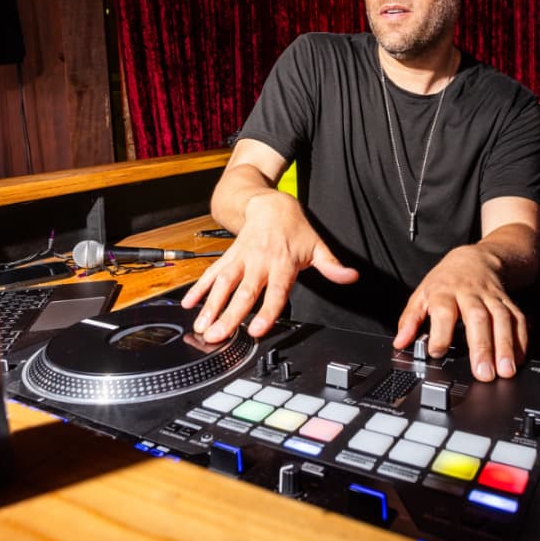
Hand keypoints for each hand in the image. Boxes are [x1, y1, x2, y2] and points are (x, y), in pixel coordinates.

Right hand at [181, 191, 358, 341]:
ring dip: (210, 305)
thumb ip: (332, 266)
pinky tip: (189, 304)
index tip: (257, 330)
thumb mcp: (317, 246)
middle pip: (244, 293)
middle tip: (217, 336)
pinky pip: (210, 273)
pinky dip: (198, 288)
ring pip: (223, 284)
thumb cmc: (294, 229)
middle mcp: (258, 263)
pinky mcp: (228, 257)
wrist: (270, 204)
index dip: (266, 312)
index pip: (275, 293)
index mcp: (282, 264)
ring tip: (201, 326)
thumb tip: (351, 276)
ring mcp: (240, 259)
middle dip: (229, 315)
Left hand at [392, 245, 527, 381]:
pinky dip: (521, 340)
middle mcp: (470, 293)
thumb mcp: (421, 295)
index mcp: (444, 292)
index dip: (440, 333)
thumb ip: (410, 320)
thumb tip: (400, 342)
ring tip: (504, 370)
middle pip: (477, 317)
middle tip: (483, 372)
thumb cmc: (446, 281)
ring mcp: (491, 297)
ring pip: (501, 319)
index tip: (437, 352)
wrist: (475, 259)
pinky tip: (518, 359)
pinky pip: (518, 319)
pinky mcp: (508, 302)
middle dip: (482, 346)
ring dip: (505, 346)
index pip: (443, 311)